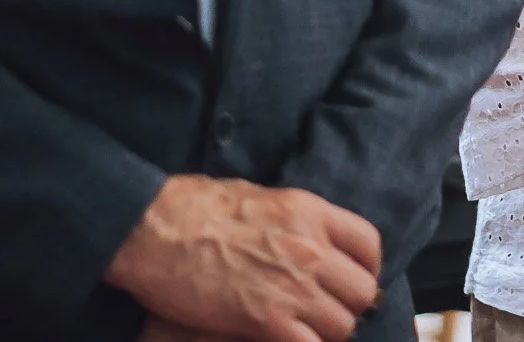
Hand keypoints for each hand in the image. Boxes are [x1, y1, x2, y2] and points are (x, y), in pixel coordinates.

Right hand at [108, 174, 382, 341]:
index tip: (349, 280)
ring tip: (302, 330)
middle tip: (324, 312)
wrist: (155, 227)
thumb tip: (306, 241)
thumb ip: (293, 221)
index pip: (368, 244)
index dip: (364, 268)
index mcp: (310, 212)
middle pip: (361, 291)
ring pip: (342, 326)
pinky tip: (285, 340)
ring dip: (326, 333)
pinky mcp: (268, 321)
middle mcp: (311, 248)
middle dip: (347, 305)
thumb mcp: (259, 197)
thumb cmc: (194, 207)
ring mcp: (293, 286)